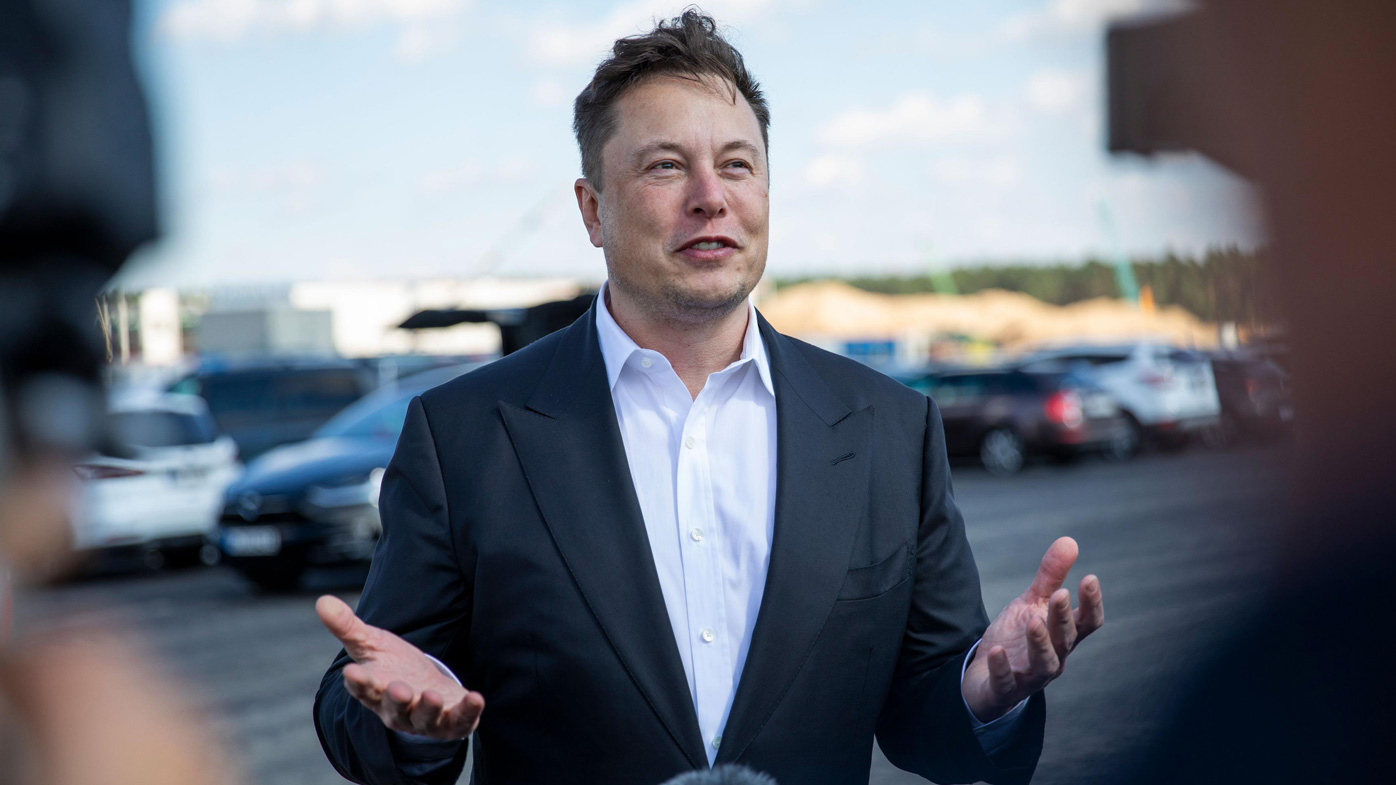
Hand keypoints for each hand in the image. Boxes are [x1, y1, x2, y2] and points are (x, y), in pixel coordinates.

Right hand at [315, 595, 483, 739]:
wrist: (425, 691)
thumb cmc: (394, 668)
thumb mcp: (372, 644)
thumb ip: (348, 627)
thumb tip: (321, 600)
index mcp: (375, 690)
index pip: (363, 687)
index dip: (358, 682)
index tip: (352, 672)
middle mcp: (398, 709)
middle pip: (394, 708)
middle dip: (396, 699)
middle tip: (397, 688)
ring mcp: (425, 718)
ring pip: (424, 718)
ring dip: (428, 709)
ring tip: (431, 696)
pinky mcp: (451, 722)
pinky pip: (459, 722)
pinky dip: (468, 713)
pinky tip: (476, 698)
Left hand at [961, 536, 1103, 721]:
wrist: (988, 677)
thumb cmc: (1018, 637)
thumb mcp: (1032, 603)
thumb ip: (1050, 577)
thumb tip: (1069, 541)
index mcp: (1063, 637)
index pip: (1087, 623)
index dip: (1091, 604)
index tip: (1089, 578)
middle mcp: (1054, 658)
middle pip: (1065, 640)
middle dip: (1062, 618)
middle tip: (1060, 595)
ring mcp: (1031, 676)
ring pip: (1044, 664)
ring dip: (1040, 644)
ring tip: (1032, 622)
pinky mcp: (1005, 689)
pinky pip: (1006, 682)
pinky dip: (1002, 667)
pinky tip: (996, 651)